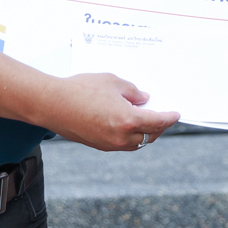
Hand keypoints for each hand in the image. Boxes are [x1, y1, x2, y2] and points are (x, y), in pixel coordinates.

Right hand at [46, 73, 178, 152]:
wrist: (52, 104)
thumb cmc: (81, 89)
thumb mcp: (112, 82)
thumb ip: (132, 91)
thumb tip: (144, 100)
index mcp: (128, 120)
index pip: (157, 122)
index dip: (169, 118)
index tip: (176, 114)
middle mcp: (121, 137)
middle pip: (149, 136)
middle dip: (159, 127)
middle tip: (164, 116)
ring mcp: (109, 144)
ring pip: (136, 143)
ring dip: (145, 134)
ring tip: (148, 121)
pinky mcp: (98, 145)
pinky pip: (122, 144)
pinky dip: (131, 136)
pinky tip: (128, 125)